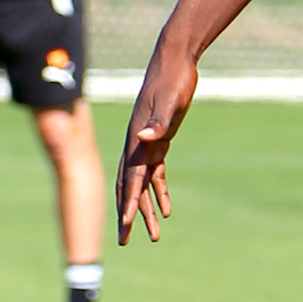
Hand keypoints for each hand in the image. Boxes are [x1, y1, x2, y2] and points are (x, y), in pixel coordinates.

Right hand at [116, 43, 198, 243]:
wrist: (175, 60)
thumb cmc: (173, 80)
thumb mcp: (170, 101)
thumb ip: (157, 122)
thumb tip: (145, 138)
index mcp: (137, 140)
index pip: (132, 178)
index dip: (129, 202)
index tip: (127, 225)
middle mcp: (137, 145)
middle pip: (130, 187)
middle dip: (129, 214)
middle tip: (127, 241)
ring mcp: (147, 144)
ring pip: (143, 184)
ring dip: (147, 209)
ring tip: (155, 235)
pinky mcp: (159, 140)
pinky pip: (156, 173)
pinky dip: (160, 191)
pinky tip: (167, 209)